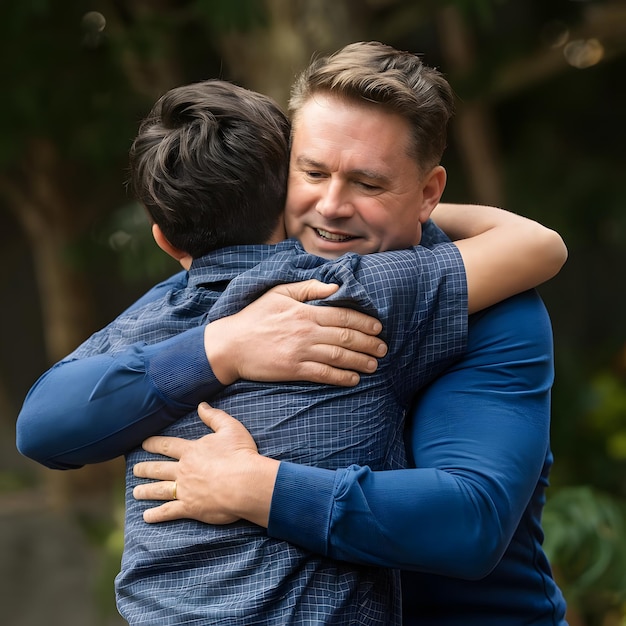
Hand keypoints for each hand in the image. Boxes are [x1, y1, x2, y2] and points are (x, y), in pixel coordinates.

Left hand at [133, 403, 277, 525]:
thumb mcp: (230, 428)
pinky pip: (168, 511)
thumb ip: (214, 416)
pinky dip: (156, 514)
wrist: (245, 482)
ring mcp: (185, 490)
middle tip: (135, 470)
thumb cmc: (240, 454)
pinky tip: (147, 516)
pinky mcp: (190, 507)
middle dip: (145, 469)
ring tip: (136, 492)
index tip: (143, 444)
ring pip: (159, 490)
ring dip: (146, 491)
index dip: (154, 444)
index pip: (168, 446)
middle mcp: (184, 470)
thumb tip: (201, 405)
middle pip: (159, 469)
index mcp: (191, 451)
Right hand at [204, 279, 386, 385]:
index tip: (378, 328)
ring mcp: (300, 352)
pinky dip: (341, 377)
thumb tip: (334, 287)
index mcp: (305, 311)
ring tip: (374, 365)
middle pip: (346, 337)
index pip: (343, 316)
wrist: (230, 344)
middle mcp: (306, 331)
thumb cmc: (255, 316)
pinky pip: (323, 374)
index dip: (364, 322)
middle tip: (383, 349)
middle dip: (368, 343)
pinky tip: (353, 379)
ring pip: (339, 357)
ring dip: (360, 361)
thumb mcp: (279, 293)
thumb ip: (308, 288)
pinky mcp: (293, 370)